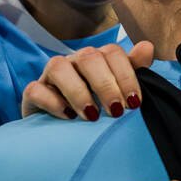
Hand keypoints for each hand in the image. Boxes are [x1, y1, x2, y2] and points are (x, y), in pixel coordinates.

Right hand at [22, 41, 154, 120]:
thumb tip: (148, 47)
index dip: (126, 75)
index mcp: (97, 59)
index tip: (135, 103)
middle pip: (88, 58)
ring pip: (58, 67)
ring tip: (91, 116)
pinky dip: (51, 102)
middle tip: (116, 111)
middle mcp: (74, 62)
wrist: (64, 133)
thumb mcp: (119, 91)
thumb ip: (134, 69)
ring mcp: (50, 76)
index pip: (113, 53)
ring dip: (78, 91)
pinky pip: (35, 89)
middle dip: (105, 85)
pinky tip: (68, 117)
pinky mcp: (33, 93)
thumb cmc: (97, 108)